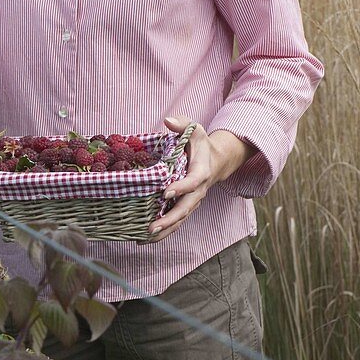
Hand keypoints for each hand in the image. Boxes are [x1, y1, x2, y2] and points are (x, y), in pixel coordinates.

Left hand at [148, 116, 255, 241]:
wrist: (215, 161)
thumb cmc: (200, 144)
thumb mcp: (195, 130)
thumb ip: (182, 124)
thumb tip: (168, 120)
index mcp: (201, 172)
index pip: (193, 182)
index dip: (181, 188)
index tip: (166, 192)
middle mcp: (198, 191)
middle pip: (186, 208)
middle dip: (169, 219)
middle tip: (152, 227)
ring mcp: (192, 201)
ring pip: (180, 219)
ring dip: (165, 230)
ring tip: (146, 238)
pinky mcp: (185, 207)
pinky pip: (176, 221)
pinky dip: (164, 232)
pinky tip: (145, 238)